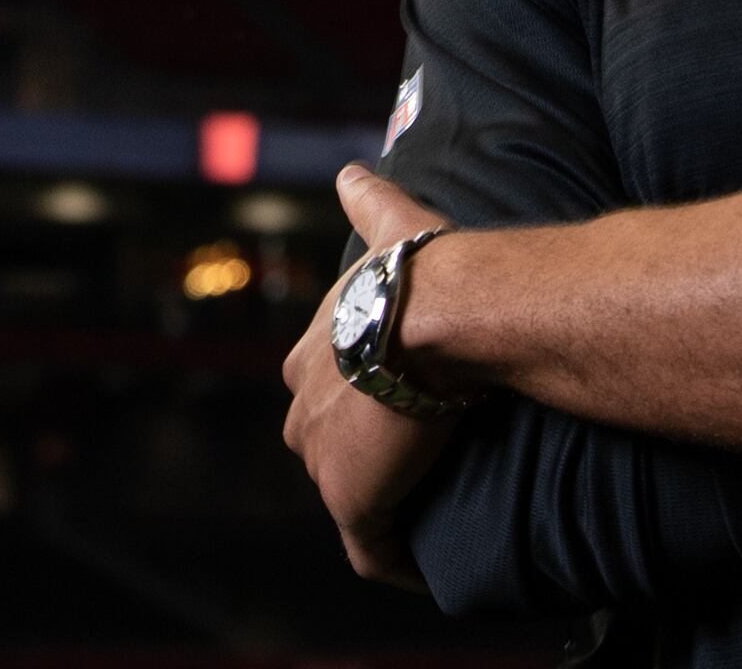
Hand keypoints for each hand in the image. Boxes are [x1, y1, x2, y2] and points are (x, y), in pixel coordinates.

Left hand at [279, 165, 459, 587]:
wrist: (434, 314)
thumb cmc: (420, 270)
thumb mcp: (389, 224)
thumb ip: (367, 199)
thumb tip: (350, 171)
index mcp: (307, 355)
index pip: (323, 388)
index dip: (361, 400)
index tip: (407, 403)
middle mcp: (302, 412)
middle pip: (327, 447)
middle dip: (367, 457)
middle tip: (428, 456)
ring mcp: (324, 464)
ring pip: (351, 497)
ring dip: (387, 506)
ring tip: (439, 508)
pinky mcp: (353, 504)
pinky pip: (373, 554)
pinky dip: (400, 565)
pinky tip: (432, 570)